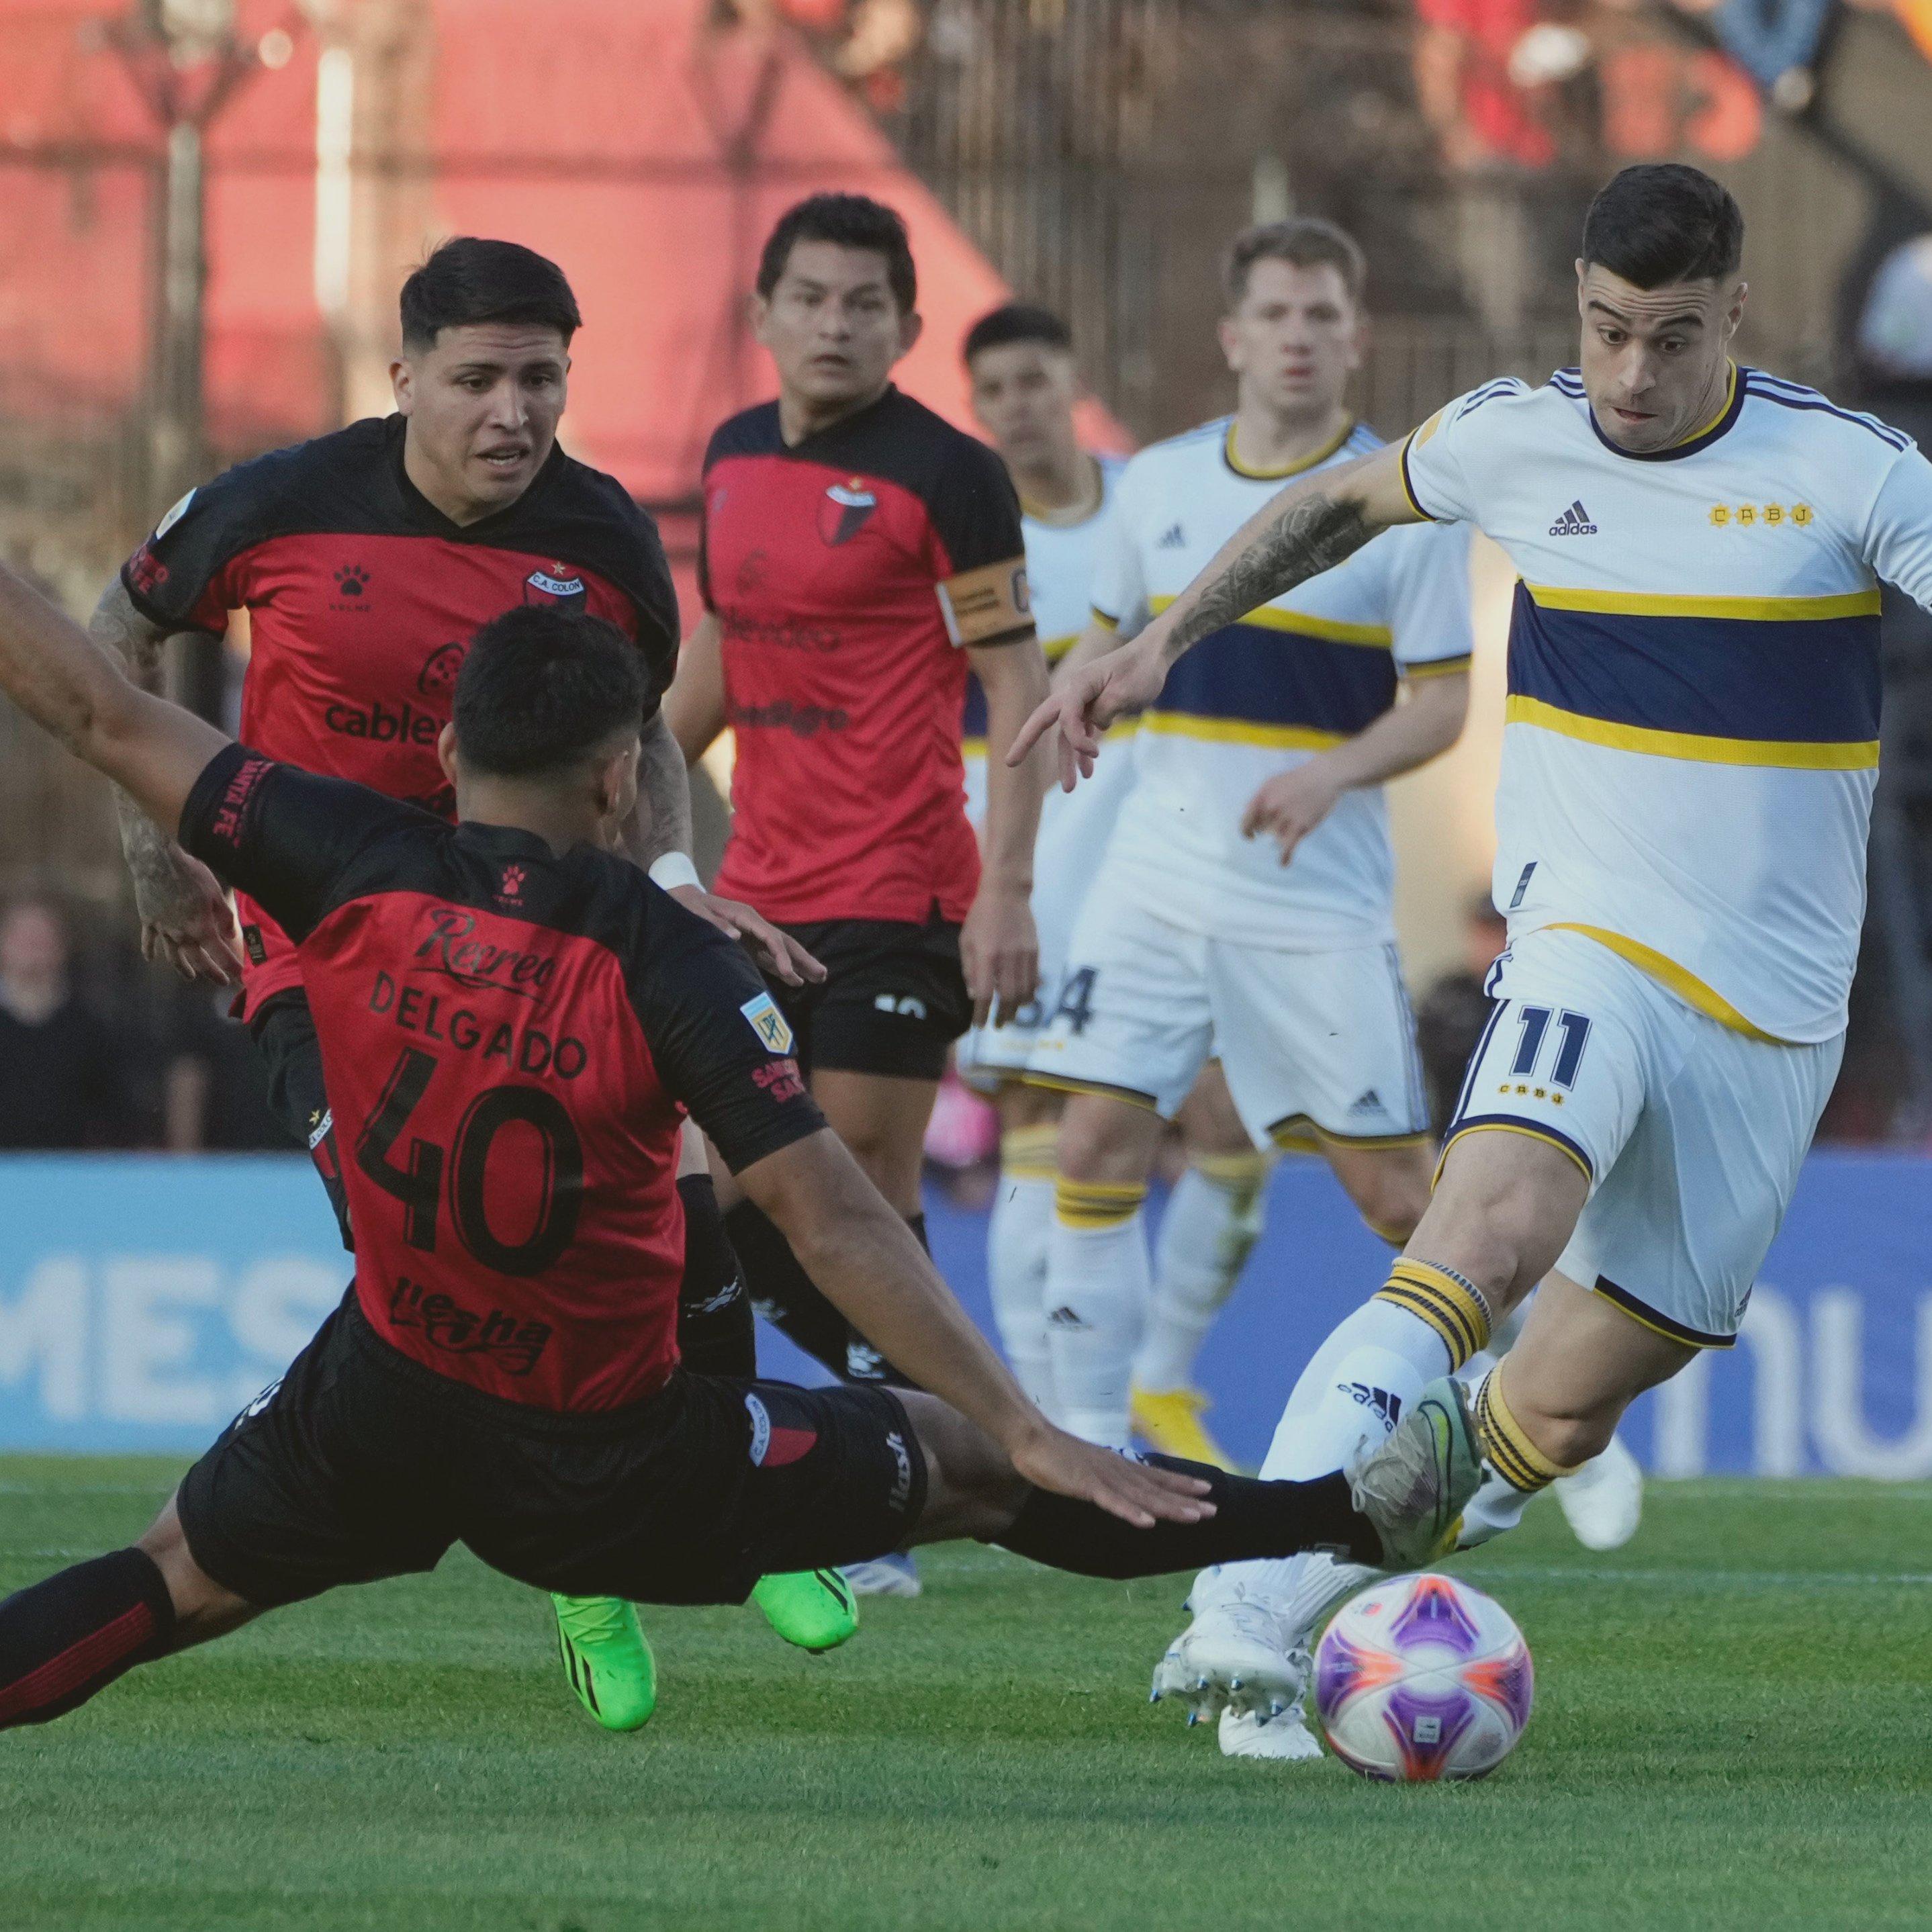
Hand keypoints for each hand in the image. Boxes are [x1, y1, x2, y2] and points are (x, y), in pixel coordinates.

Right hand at [135, 848, 242, 984]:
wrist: (156, 862)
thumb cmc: (190, 875)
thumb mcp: (216, 893)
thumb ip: (225, 917)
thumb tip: (230, 935)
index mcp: (201, 927)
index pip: (219, 953)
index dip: (230, 965)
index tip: (240, 975)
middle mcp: (181, 933)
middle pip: (197, 959)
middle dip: (211, 972)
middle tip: (222, 982)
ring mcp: (162, 928)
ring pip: (173, 955)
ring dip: (182, 968)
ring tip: (190, 977)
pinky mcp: (148, 920)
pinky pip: (149, 940)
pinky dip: (150, 950)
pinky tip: (151, 959)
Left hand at [668, 887, 825, 987]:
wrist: (682, 901)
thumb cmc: (688, 907)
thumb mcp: (696, 913)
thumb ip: (715, 924)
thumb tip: (736, 937)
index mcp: (744, 916)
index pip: (770, 936)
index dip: (781, 955)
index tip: (788, 973)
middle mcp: (753, 925)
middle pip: (784, 942)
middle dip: (803, 959)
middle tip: (822, 974)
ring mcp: (752, 935)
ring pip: (781, 951)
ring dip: (799, 965)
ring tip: (820, 978)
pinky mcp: (747, 945)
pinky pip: (769, 958)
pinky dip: (783, 969)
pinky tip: (796, 981)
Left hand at [960, 882, 1036, 1029]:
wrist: (1007, 894)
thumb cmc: (980, 917)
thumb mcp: (966, 941)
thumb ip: (969, 969)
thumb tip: (975, 994)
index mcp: (986, 956)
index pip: (985, 993)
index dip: (982, 1013)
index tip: (980, 1025)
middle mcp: (1007, 959)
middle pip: (1009, 997)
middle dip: (1003, 1015)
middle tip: (998, 1024)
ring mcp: (1024, 956)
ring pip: (1025, 991)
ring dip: (1017, 1008)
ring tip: (1011, 1014)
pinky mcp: (1035, 952)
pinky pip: (1035, 979)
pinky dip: (1029, 993)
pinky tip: (1023, 999)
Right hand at [1008, 636, 1166, 791]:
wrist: (1154, 655)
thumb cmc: (1141, 670)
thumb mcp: (1126, 692)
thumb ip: (1105, 710)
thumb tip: (1094, 726)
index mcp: (1080, 683)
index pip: (1066, 716)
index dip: (1076, 739)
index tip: (1095, 754)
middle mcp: (1075, 691)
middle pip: (1044, 719)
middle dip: (1026, 741)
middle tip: (1010, 763)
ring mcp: (1083, 700)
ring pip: (1067, 734)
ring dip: (1067, 760)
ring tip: (1069, 789)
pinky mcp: (1094, 707)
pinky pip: (1082, 733)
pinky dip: (1084, 752)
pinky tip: (1087, 773)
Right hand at [1008, 1422, 1215, 1529]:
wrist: (1031, 1438)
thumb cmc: (1056, 1454)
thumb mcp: (1089, 1466)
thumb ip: (1107, 1477)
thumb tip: (1122, 1487)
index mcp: (1118, 1465)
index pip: (1156, 1476)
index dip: (1182, 1484)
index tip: (1208, 1490)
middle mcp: (1117, 1469)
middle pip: (1157, 1488)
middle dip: (1186, 1499)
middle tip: (1214, 1510)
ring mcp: (1103, 1477)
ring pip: (1142, 1496)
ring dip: (1168, 1507)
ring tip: (1194, 1517)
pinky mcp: (1086, 1485)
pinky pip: (1112, 1502)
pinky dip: (1131, 1512)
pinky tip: (1147, 1522)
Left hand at [1240, 760, 1345, 864]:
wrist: (1323, 776)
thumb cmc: (1297, 779)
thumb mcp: (1272, 782)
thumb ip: (1259, 798)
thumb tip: (1248, 814)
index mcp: (1262, 797)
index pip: (1246, 821)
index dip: (1245, 831)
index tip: (1250, 836)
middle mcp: (1271, 808)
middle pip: (1261, 829)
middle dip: (1266, 829)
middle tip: (1277, 825)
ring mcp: (1285, 818)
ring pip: (1275, 837)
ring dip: (1280, 835)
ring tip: (1290, 828)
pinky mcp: (1300, 826)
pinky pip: (1287, 846)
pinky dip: (1284, 856)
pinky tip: (1283, 863)